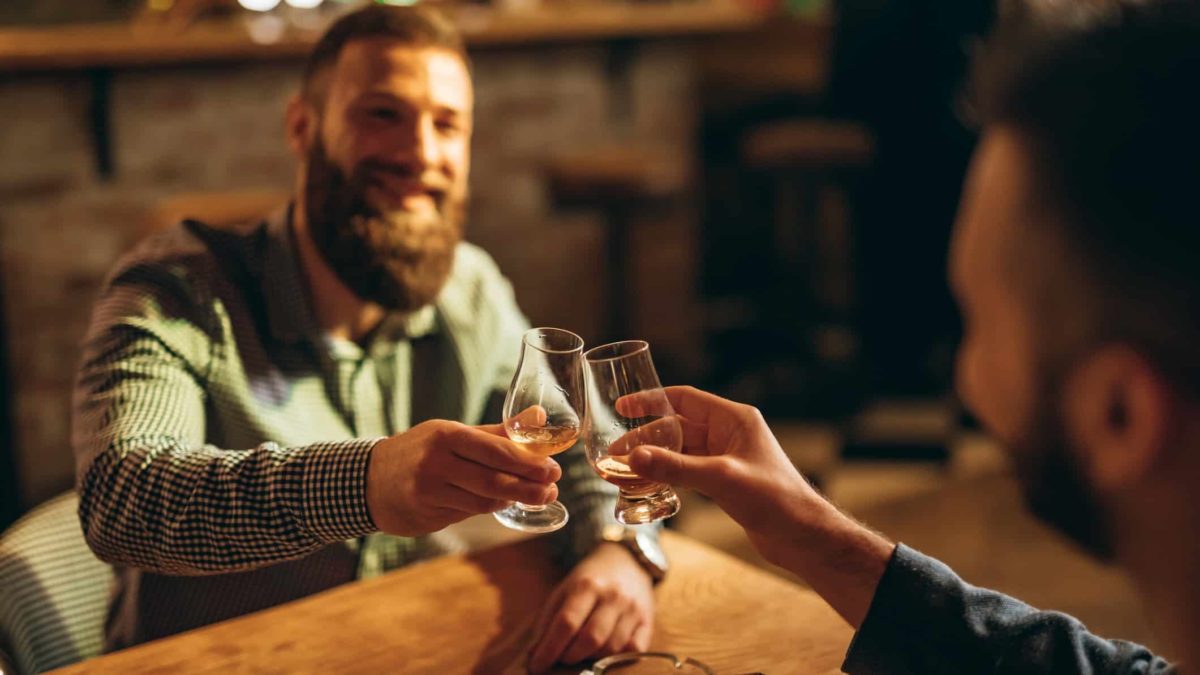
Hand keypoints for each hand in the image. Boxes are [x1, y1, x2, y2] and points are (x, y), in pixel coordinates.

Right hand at [366, 419, 560, 536]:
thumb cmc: (420, 452)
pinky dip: (490, 508)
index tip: (554, 469)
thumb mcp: (452, 434)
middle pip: (493, 478)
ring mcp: (428, 488)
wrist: (368, 479)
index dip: (529, 462)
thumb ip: (497, 431)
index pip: (497, 450)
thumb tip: (540, 416)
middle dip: (528, 486)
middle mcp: (436, 460)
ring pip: (483, 499)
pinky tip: (505, 503)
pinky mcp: (424, 512)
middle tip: (552, 488)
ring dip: (514, 499)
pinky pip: (467, 513)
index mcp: (447, 435)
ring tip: (538, 497)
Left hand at [527, 543, 654, 672]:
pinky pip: (634, 650)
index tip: (536, 666)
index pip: (566, 623)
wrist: (626, 561)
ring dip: (592, 659)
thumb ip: (547, 621)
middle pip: (590, 639)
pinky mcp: (648, 620)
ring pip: (611, 648)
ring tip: (581, 653)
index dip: (549, 649)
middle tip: (561, 659)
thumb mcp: (563, 591)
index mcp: (586, 585)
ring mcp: (632, 609)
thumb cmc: (589, 580)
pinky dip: (618, 658)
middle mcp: (612, 596)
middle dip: (570, 657)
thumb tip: (534, 655)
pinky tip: (606, 652)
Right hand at [621, 387, 893, 628]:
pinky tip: (646, 487)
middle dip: (644, 440)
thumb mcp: (721, 479)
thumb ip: (676, 467)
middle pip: (677, 428)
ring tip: (621, 474)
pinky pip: (687, 472)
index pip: (685, 399)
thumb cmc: (775, 500)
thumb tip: (634, 457)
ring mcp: (726, 458)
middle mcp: (729, 434)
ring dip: (652, 461)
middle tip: (613, 454)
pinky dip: (666, 477)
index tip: (622, 406)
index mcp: (734, 419)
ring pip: (679, 452)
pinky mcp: (725, 482)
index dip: (651, 400)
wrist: (803, 536)